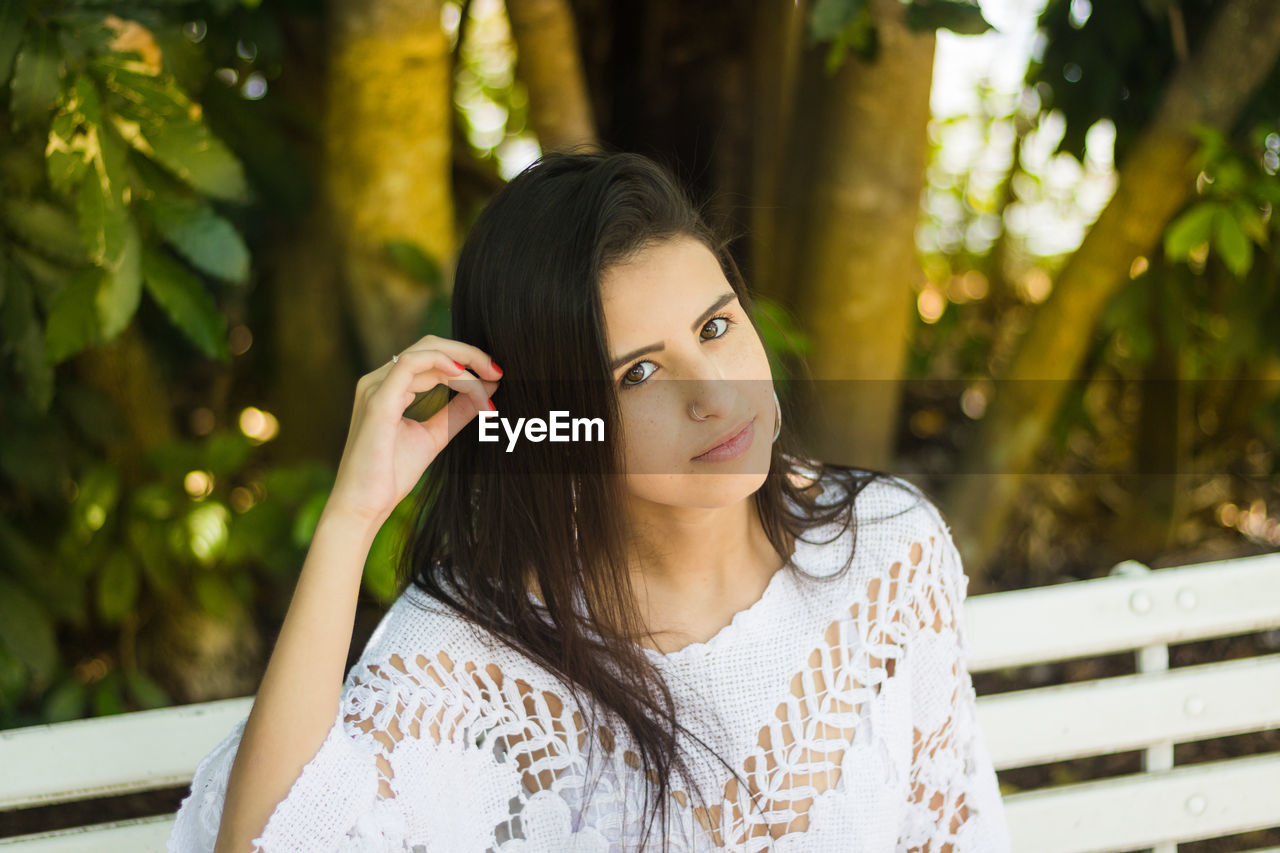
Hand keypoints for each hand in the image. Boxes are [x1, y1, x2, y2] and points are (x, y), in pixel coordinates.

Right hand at [325, 335, 502, 526]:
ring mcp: (375, 388)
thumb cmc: (390, 475)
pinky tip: (463, 375)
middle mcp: (378, 381)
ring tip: (488, 379)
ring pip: (425, 353)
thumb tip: (487, 389)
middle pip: (429, 346)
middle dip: (468, 354)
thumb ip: (457, 412)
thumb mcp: (434, 436)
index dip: (466, 362)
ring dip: (463, 362)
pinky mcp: (377, 401)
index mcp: (388, 388)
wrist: (364, 506)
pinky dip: (441, 363)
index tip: (495, 378)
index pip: (431, 358)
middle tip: (497, 371)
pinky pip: (410, 365)